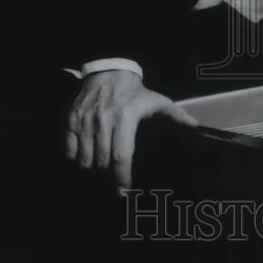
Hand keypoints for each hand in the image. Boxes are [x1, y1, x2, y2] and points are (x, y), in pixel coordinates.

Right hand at [64, 69, 197, 189]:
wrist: (108, 70)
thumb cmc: (134, 91)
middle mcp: (102, 121)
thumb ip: (176, 115)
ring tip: (100, 177)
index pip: (120, 157)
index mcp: (125, 118)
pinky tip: (84, 163)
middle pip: (101, 162)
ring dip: (91, 173)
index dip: (122, 178)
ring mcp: (84, 121)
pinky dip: (74, 160)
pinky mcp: (70, 119)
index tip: (124, 192)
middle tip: (114, 187)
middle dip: (107, 180)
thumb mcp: (157, 100)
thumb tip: (196, 128)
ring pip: (83, 159)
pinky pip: (67, 149)